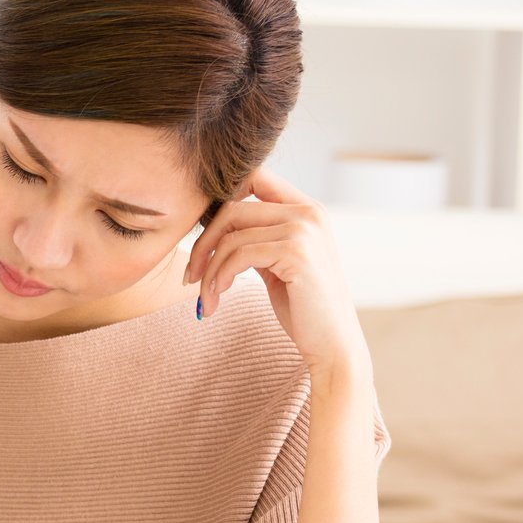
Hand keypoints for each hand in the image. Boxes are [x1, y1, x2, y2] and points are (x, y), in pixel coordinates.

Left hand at [183, 168, 370, 378]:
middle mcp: (308, 212)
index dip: (220, 202)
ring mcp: (304, 230)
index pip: (254, 178)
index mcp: (306, 209)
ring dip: (208, 270)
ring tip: (205, 297)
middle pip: (233, 208)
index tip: (202, 239)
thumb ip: (256, 238)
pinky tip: (215, 300)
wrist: (333, 343)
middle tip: (190, 276)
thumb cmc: (303, 307)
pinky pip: (237, 256)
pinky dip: (218, 279)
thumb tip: (214, 225)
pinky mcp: (296, 253)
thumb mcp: (277, 263)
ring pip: (231, 237)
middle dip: (203, 243)